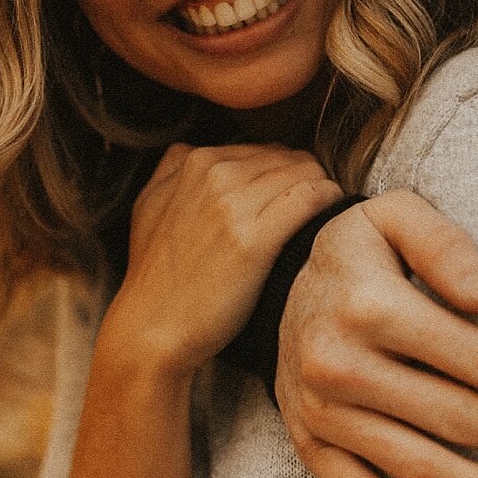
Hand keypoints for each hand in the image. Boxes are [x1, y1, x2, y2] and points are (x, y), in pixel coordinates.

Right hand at [98, 143, 344, 378]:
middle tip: (310, 215)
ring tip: (321, 220)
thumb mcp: (148, 205)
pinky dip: (328, 203)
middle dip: (305, 181)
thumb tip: (193, 152)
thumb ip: (172, 169)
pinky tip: (328, 222)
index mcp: (193, 161)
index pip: (264, 151)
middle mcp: (214, 174)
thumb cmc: (154, 275)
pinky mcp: (255, 238)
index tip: (289, 202)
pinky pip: (312, 197)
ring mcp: (233, 204)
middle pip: (289, 158)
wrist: (151, 327)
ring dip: (321, 193)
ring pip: (307, 172)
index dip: (284, 176)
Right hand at [275, 190, 477, 477]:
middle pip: (456, 419)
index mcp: (367, 305)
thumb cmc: (361, 249)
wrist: (276, 280)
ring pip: (418, 467)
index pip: (474, 359)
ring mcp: (320, 411)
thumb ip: (445, 245)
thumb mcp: (395, 215)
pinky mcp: (308, 443)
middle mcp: (338, 363)